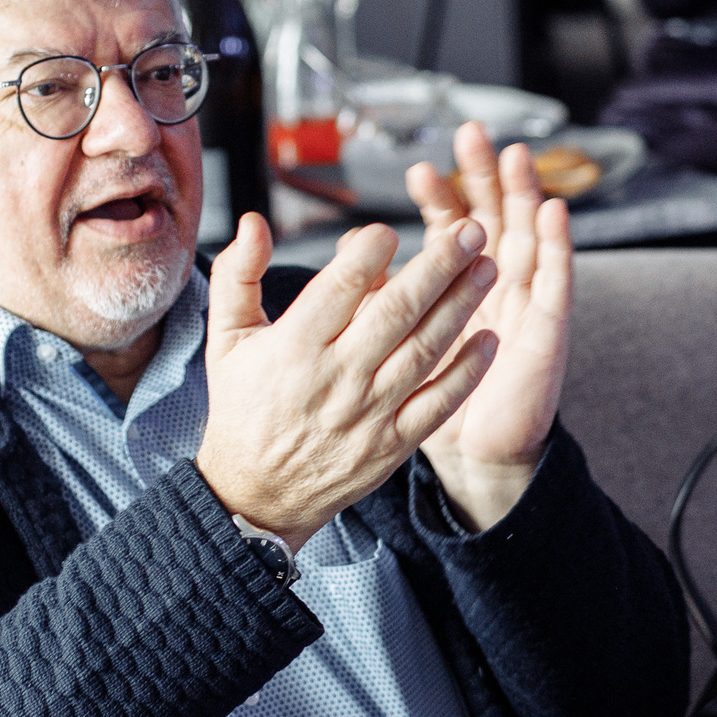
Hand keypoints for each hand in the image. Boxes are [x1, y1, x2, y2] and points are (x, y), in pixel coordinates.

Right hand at [192, 212, 498, 549]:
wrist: (257, 495)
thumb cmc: (243, 407)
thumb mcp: (226, 340)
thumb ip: (237, 275)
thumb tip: (254, 221)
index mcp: (294, 346)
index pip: (341, 286)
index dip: (371, 252)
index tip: (392, 228)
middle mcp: (337, 378)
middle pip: (397, 311)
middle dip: (439, 264)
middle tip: (472, 229)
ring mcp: (370, 413)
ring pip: (426, 349)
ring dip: (462, 305)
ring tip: (488, 266)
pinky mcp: (394, 444)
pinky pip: (439, 402)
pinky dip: (468, 371)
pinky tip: (490, 338)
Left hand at [405, 122, 574, 530]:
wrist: (473, 453)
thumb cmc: (432, 397)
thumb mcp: (394, 341)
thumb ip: (373, 292)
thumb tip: (350, 246)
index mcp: (455, 287)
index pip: (448, 227)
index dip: (438, 197)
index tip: (417, 170)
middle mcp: (494, 287)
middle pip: (492, 216)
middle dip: (482, 175)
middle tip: (469, 135)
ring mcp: (524, 304)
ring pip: (526, 236)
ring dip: (522, 194)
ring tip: (514, 156)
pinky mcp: (548, 329)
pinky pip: (557, 282)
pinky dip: (558, 246)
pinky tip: (553, 212)